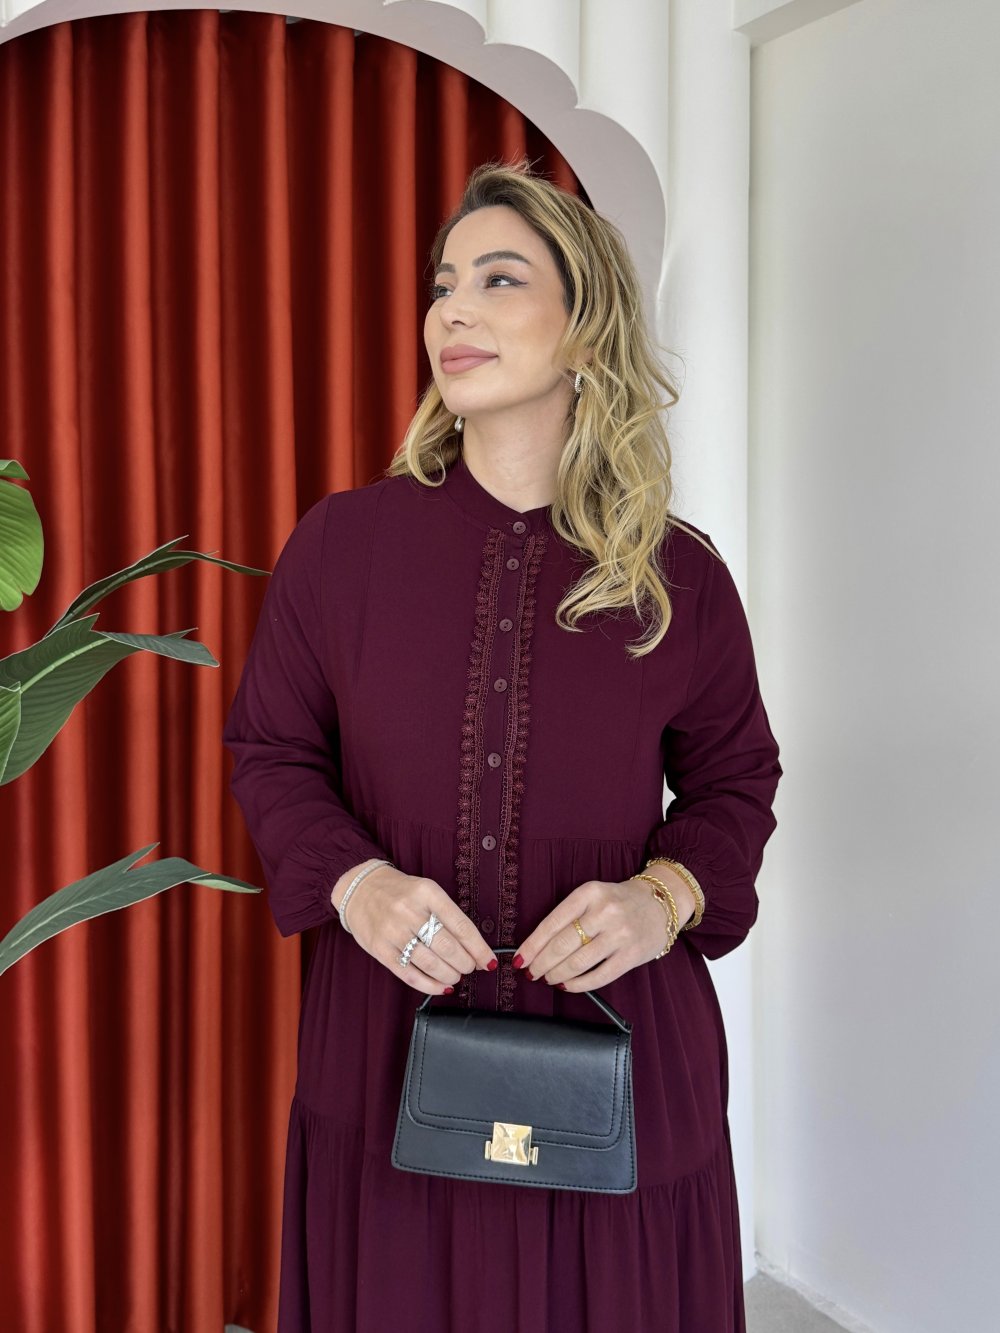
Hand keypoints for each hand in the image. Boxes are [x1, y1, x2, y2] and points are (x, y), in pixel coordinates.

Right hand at [337, 865, 497, 994]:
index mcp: (427, 892)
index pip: (460, 925)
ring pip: (430, 963)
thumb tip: (475, 949)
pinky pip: (409, 974)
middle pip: (447, 946)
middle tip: (470, 967)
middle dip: (465, 963)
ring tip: (455, 975)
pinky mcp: (380, 949)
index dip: (478, 948)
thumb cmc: (401, 893)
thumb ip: (449, 917)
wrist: (361, 888)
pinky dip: (429, 985)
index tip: (489, 961)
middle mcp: (409, 911)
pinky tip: (441, 986)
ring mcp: (393, 931)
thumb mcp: (427, 892)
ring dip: (450, 975)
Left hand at [513, 872, 694, 991]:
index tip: (520, 958)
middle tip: (531, 972)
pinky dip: (579, 984)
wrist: (660, 903)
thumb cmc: (618, 902)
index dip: (532, 945)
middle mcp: (605, 911)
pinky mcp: (632, 955)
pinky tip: (568, 985)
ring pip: (578, 962)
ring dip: (557, 974)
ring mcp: (620, 934)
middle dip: (541, 963)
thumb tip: (536, 946)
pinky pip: (599, 976)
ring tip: (548, 978)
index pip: (552, 923)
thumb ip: (568, 916)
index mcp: (589, 893)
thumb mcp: (593, 896)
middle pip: (562, 944)